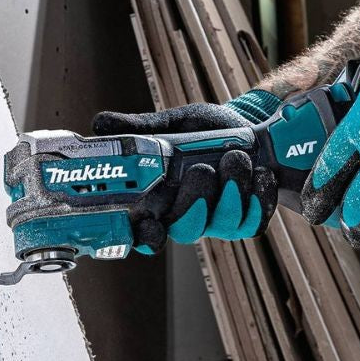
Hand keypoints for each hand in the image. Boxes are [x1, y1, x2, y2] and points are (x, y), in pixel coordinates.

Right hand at [92, 93, 280, 253]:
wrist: (250, 126)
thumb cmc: (205, 130)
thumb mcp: (172, 124)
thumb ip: (139, 128)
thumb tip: (100, 124)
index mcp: (160, 198)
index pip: (143, 230)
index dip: (143, 236)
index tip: (149, 226)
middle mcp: (186, 213)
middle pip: (184, 231)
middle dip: (195, 202)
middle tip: (202, 169)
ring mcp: (217, 220)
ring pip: (222, 223)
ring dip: (232, 188)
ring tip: (237, 156)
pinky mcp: (247, 220)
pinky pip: (252, 221)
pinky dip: (258, 195)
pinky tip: (259, 172)